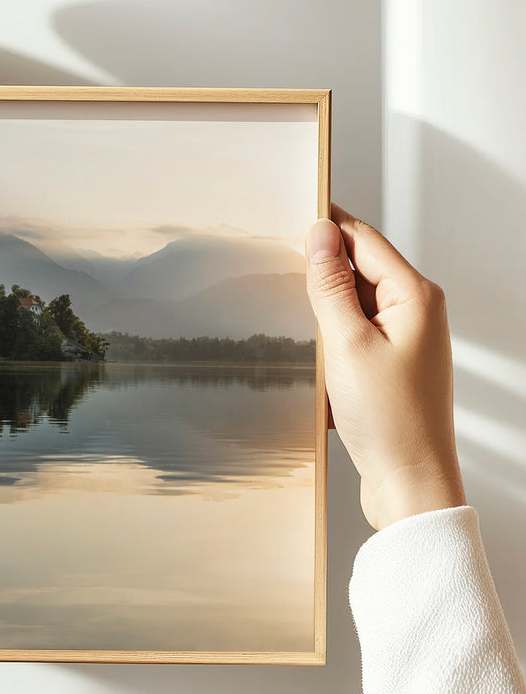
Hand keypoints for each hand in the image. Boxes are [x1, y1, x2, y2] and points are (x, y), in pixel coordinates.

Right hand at [305, 205, 465, 530]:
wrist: (409, 481)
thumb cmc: (389, 419)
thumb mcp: (347, 344)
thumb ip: (331, 286)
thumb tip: (319, 234)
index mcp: (415, 296)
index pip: (363, 239)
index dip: (325, 225)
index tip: (288, 213)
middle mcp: (416, 311)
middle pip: (359, 266)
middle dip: (320, 266)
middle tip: (277, 265)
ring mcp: (405, 338)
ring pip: (354, 300)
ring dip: (322, 304)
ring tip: (289, 311)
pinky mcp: (390, 363)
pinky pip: (354, 330)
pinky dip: (329, 332)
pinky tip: (308, 347)